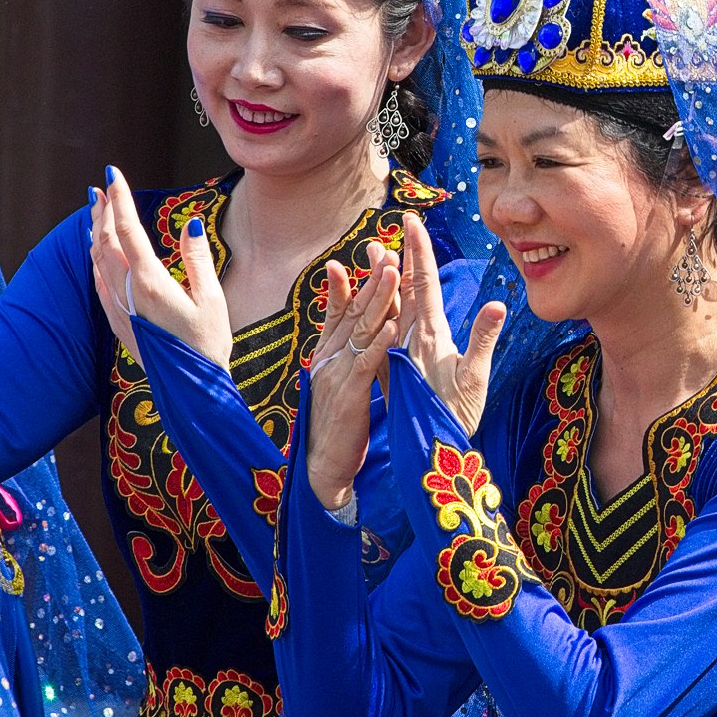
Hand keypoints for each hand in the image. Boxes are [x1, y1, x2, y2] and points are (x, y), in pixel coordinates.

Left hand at [87, 167, 232, 369]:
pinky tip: (97, 252)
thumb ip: (198, 258)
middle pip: (106, 242)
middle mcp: (128, 293)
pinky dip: (95, 258)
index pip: (128, 230)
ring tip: (96, 210)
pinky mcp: (118, 321)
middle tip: (101, 186)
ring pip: (98, 260)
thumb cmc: (208, 344)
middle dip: (103, 210)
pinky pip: (98, 281)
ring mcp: (119, 308)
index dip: (120, 199)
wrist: (190, 389)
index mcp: (152, 283)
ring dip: (96, 232)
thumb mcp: (212, 299)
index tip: (113, 173)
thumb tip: (190, 223)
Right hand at [303, 249, 400, 512]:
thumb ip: (351, 356)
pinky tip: (393, 324)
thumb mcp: (342, 384)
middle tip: (383, 247)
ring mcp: (338, 374)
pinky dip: (380, 343)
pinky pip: (367, 364)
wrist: (323, 468)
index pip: (341, 312)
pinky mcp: (349, 396)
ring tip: (393, 271)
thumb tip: (360, 334)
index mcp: (330, 355)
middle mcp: (331, 359)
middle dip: (370, 279)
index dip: (350, 283)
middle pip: (353, 312)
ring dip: (378, 299)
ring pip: (361, 330)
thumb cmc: (338, 427)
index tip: (362, 255)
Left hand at [395, 211, 504, 435]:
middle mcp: (409, 339)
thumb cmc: (457, 416)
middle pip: (402, 288)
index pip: (422, 283)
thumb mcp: (476, 379)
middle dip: (399, 255)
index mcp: (430, 335)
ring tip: (375, 251)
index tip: (410, 220)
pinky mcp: (391, 370)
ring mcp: (397, 353)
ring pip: (388, 306)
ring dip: (383, 278)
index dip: (418, 250)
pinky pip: (380, 331)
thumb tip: (497, 304)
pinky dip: (377, 310)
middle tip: (392, 224)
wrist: (428, 453)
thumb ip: (484, 340)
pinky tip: (371, 301)